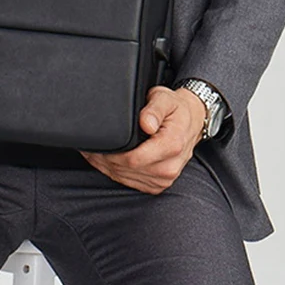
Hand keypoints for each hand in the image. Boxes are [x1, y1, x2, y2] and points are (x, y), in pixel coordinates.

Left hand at [79, 85, 206, 194]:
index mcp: (171, 146)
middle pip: (125, 169)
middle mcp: (169, 167)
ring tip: (98, 150)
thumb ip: (154, 109)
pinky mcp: (157, 185)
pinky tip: (108, 160)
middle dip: (105, 158)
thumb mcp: (165, 98)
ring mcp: (163, 179)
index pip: (133, 158)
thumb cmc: (175, 110)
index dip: (111, 152)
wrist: (191, 123)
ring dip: (106, 166)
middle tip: (93, 144)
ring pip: (123, 178)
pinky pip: (129, 183)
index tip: (100, 142)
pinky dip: (115, 172)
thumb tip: (146, 123)